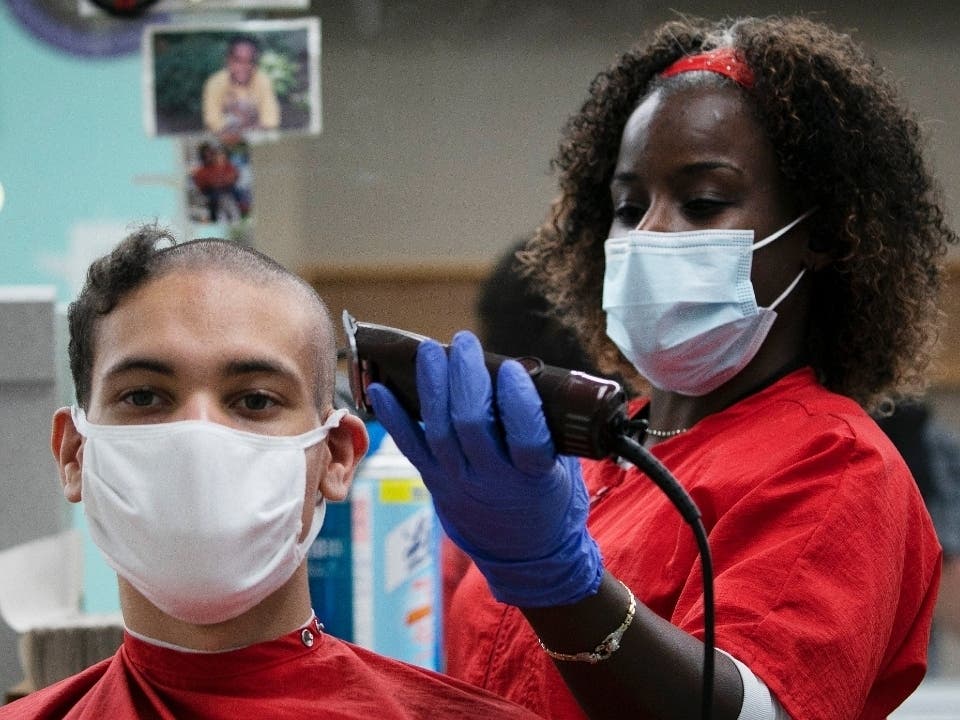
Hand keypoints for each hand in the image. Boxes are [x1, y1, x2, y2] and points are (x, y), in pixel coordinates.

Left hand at [367, 331, 602, 606]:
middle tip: (463, 342)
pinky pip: (410, 448)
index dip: (516, 401)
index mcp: (534, 475)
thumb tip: (526, 371)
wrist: (527, 553)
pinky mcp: (436, 483)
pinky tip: (379, 388)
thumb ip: (547, 425)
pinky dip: (393, 417)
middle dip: (465, 378)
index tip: (510, 368)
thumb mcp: (562, 464)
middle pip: (472, 426)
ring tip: (430, 351)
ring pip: (439, 431)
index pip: (525, 436)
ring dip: (432, 387)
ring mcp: (460, 483)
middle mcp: (494, 480)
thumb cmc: (548, 495)